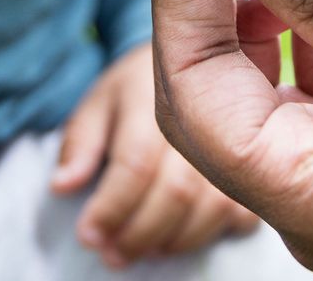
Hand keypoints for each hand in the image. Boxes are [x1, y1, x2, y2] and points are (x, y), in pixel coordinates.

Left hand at [50, 43, 259, 268]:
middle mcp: (198, 121)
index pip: (136, 163)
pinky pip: (238, 216)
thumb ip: (81, 143)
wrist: (195, 59)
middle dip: (139, 234)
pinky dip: (208, 235)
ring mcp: (230, 144)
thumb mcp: (100, 103)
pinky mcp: (251, 168)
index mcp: (152, 100)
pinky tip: (179, 238)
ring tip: (142, 250)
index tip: (88, 236)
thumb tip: (62, 186)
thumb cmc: (138, 91)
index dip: (111, 207)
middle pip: (174, 193)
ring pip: (209, 208)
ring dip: (172, 240)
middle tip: (112, 254)